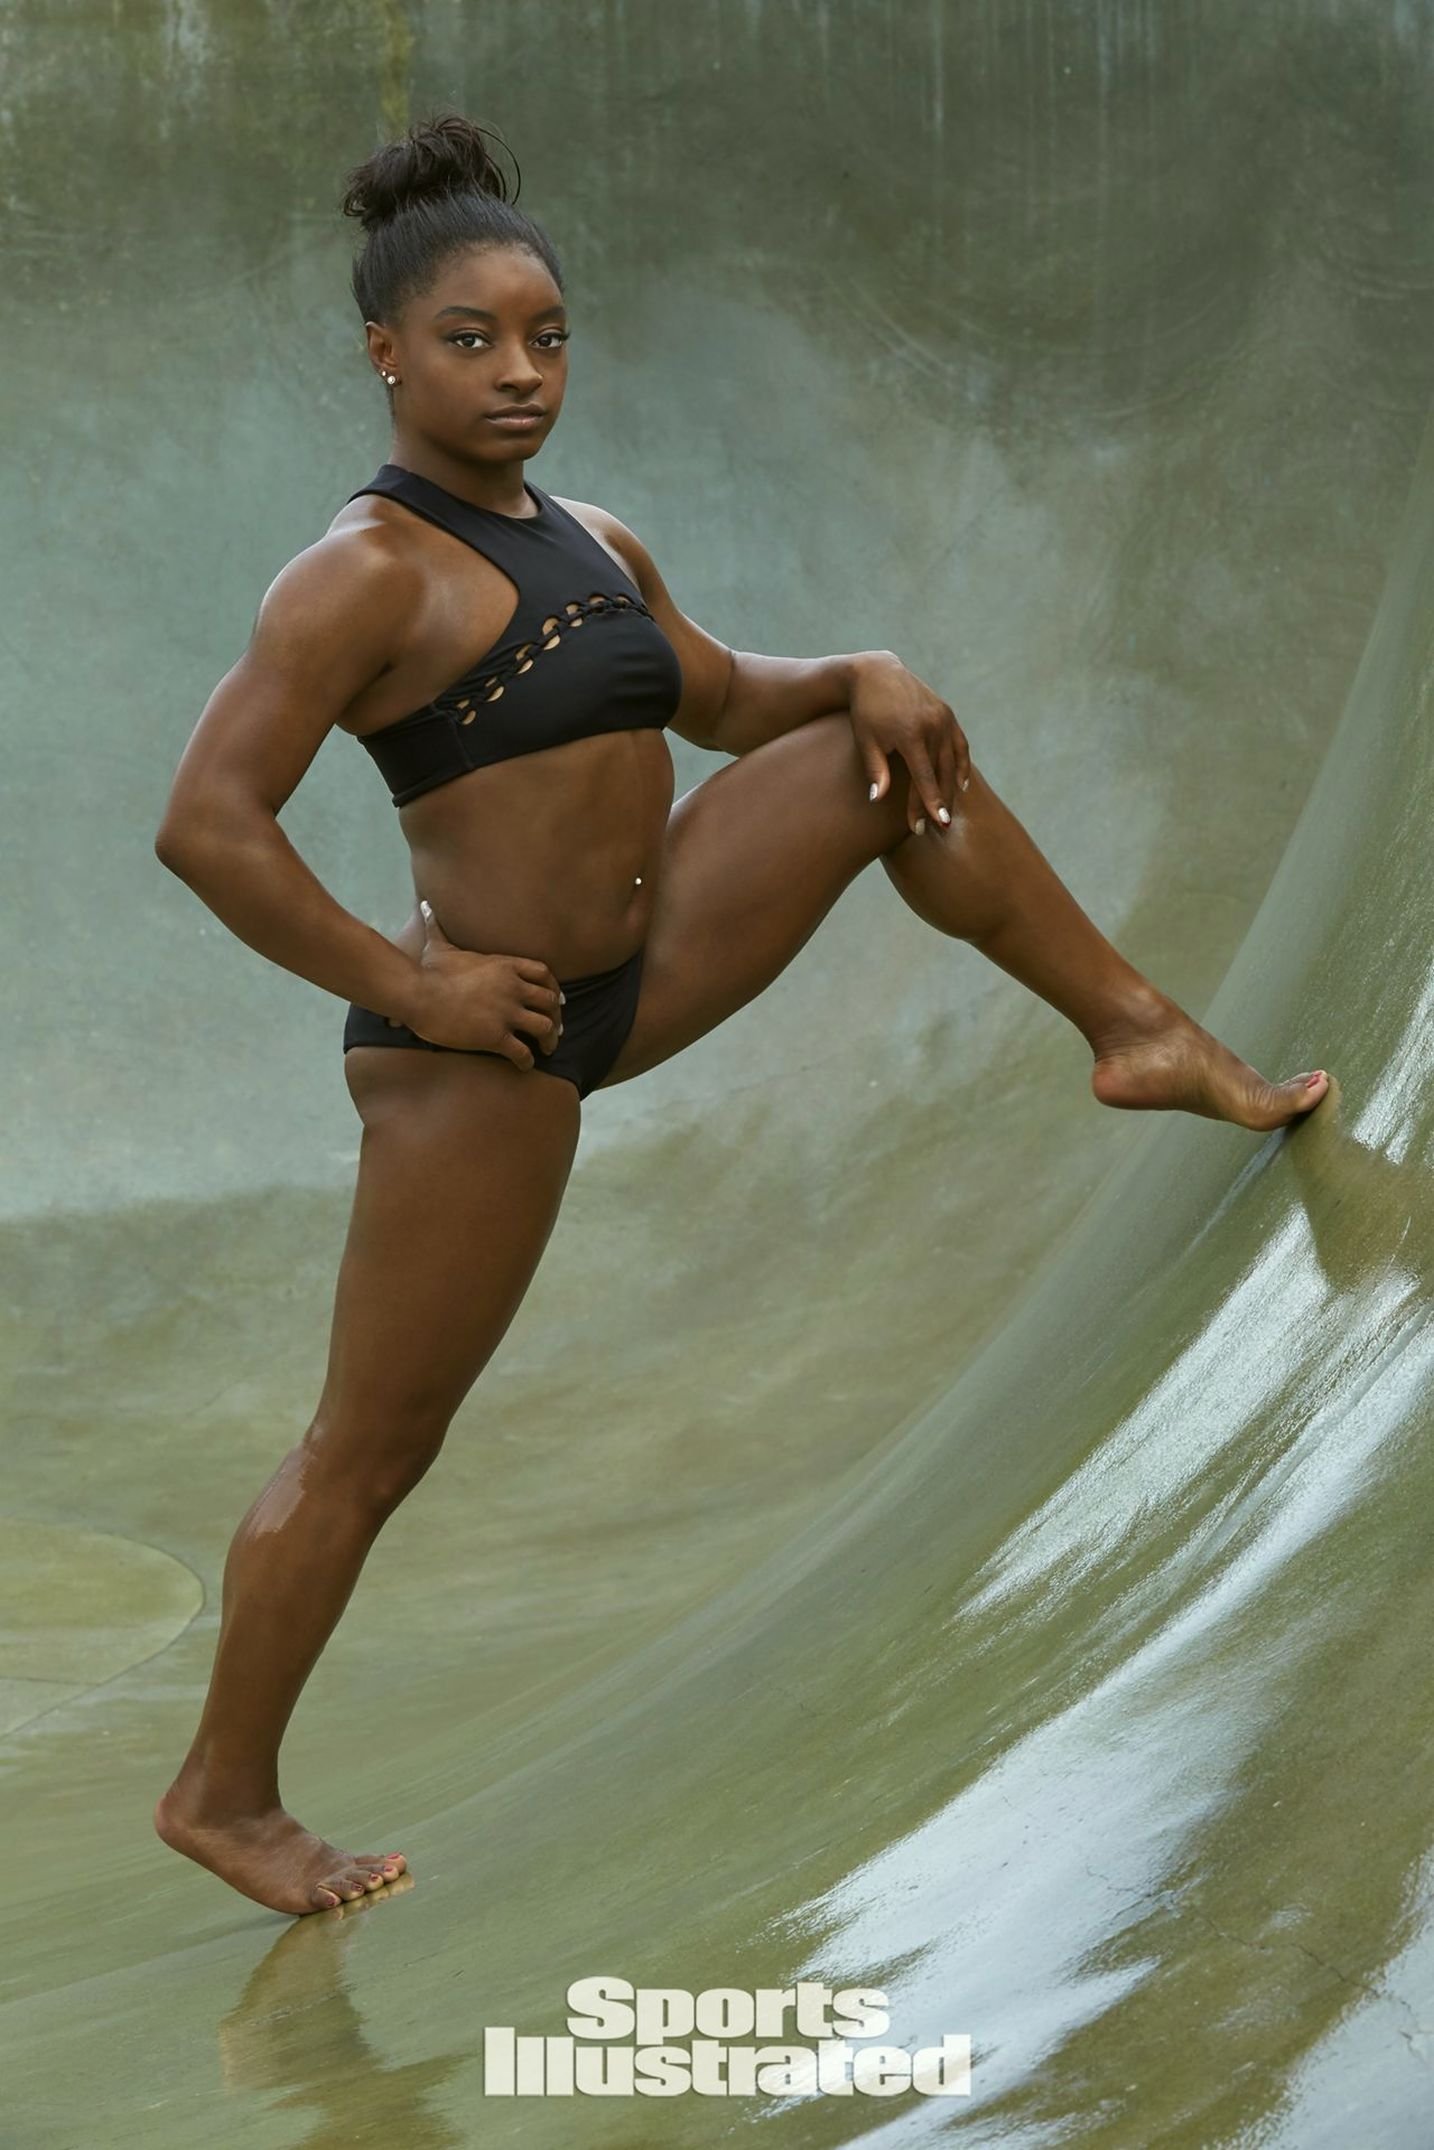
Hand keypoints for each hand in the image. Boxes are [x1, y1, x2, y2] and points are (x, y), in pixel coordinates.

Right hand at [404, 899, 563, 1065]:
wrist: (419, 995)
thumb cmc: (428, 971)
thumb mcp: (439, 946)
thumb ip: (439, 927)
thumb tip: (425, 905)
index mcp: (505, 966)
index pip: (544, 974)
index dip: (554, 989)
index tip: (557, 1000)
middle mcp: (512, 988)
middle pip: (550, 1002)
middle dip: (556, 1017)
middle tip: (555, 1029)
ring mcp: (506, 1012)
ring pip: (544, 1027)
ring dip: (548, 1040)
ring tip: (546, 1050)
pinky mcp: (496, 1036)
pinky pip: (522, 1052)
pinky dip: (526, 1061)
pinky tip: (523, 1065)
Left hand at [848, 650, 971, 835]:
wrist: (877, 673)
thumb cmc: (866, 711)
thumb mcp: (866, 740)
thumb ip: (875, 770)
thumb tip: (878, 800)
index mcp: (911, 733)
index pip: (923, 777)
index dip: (927, 803)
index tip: (930, 825)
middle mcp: (932, 725)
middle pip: (941, 773)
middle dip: (940, 801)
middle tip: (938, 827)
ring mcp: (944, 718)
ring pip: (953, 761)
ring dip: (952, 788)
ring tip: (948, 811)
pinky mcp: (948, 714)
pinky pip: (960, 744)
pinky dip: (962, 765)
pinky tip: (960, 784)